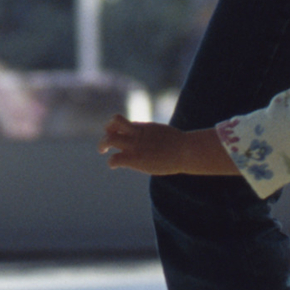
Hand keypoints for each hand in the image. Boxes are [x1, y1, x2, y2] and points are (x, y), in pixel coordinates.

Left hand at [100, 117, 229, 177]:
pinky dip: (111, 162)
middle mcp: (136, 133)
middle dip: (107, 132)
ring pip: (109, 138)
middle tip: (106, 143)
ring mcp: (135, 145)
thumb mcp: (166, 136)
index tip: (120, 137)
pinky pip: (115, 158)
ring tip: (103, 150)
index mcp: (143, 127)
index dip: (118, 128)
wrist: (186, 150)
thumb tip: (163, 140)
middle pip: (112, 124)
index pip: (123, 123)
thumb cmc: (181, 147)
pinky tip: (115, 165)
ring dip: (103, 144)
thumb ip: (157, 136)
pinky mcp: (135, 158)